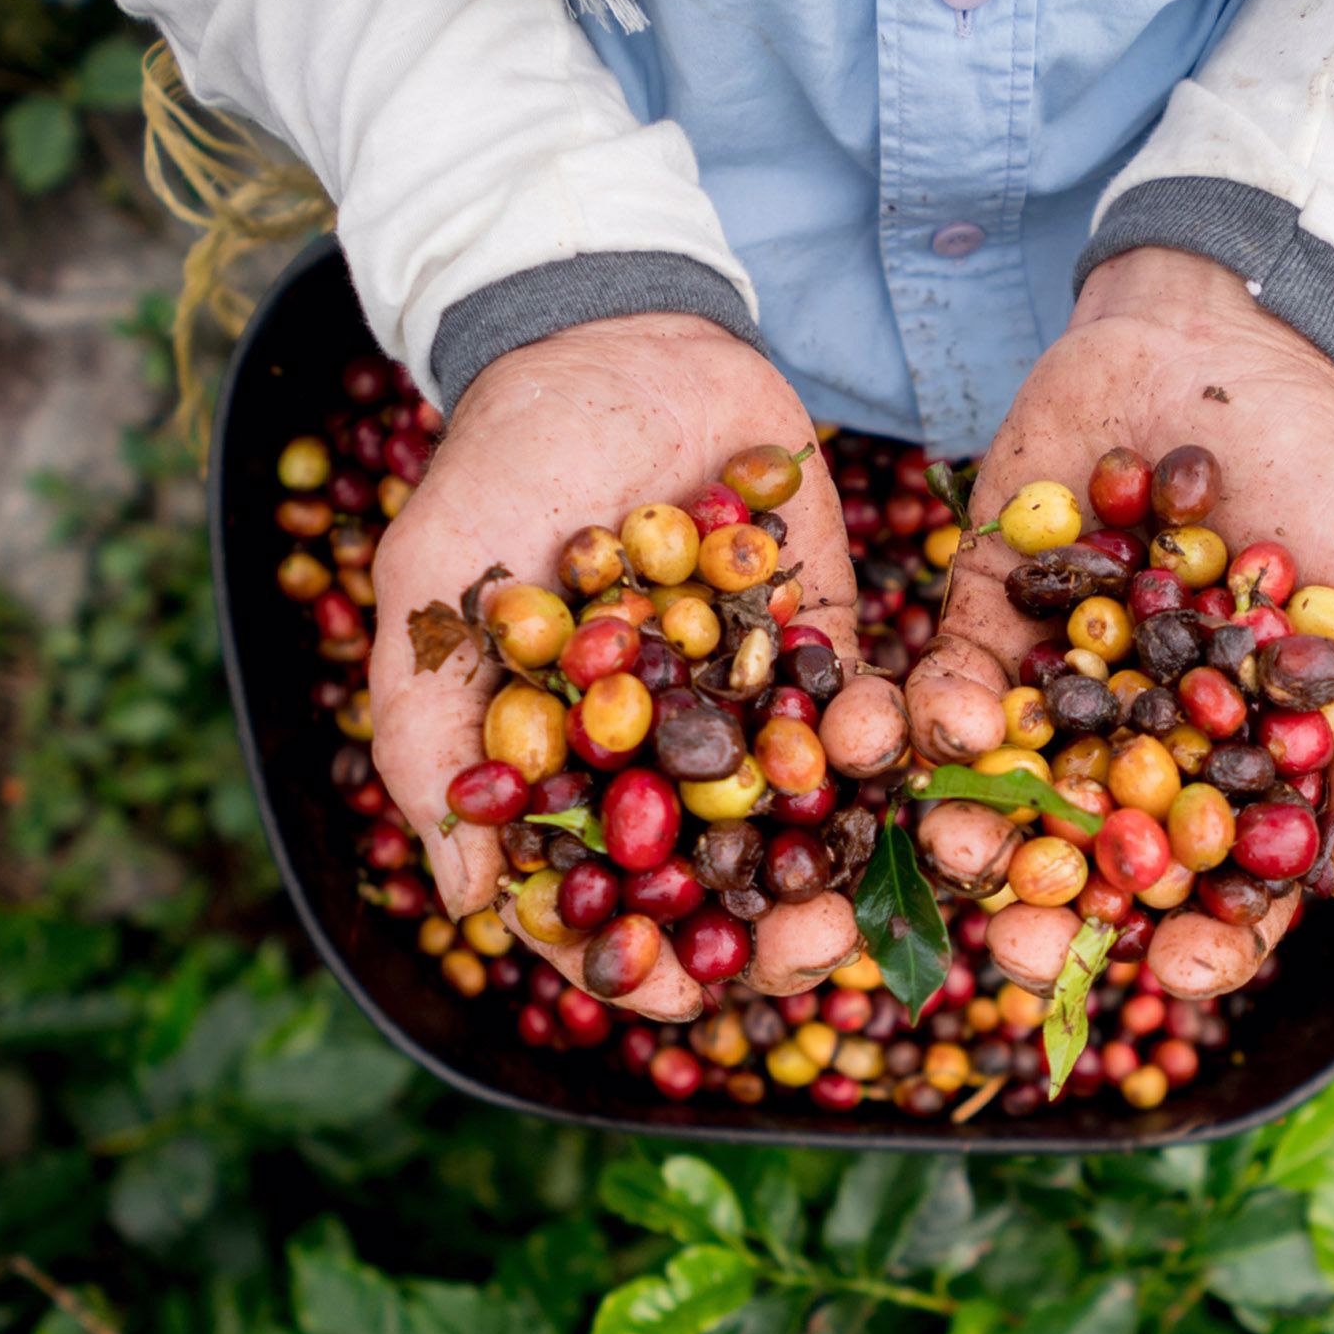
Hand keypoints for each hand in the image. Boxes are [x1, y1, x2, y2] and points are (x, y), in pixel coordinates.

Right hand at [366, 315, 856, 1019]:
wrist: (611, 337)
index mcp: (569, 771)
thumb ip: (431, 735)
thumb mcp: (434, 591)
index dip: (638, 961)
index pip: (603, 900)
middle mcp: (664, 757)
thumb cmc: (499, 466)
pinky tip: (902, 765)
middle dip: (767, 939)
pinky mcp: (824, 638)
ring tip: (867, 899)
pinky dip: (886, 748)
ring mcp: (750, 701)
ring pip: (803, 823)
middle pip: (720, 885)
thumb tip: (471, 898)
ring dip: (840, 871)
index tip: (680, 997)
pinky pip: (865, 712)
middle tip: (813, 954)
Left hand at [918, 249, 1333, 995]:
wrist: (1221, 342)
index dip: (1199, 945)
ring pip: (1007, 793)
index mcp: (1238, 769)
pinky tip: (946, 726)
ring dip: (977, 833)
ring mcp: (1057, 686)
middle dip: (1053, 920)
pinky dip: (941, 714)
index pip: (1216, 891)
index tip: (1171, 966)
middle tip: (1020, 948)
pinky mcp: (984, 613)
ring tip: (958, 848)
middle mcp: (1140, 748)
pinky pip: (950, 684)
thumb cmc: (1329, 480)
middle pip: (1092, 869)